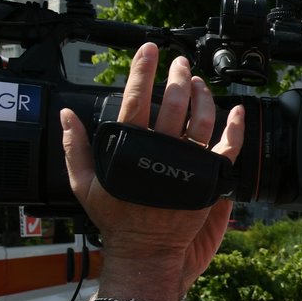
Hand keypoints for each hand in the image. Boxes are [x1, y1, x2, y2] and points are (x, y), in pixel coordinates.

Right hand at [61, 43, 244, 272]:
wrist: (146, 250)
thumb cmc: (116, 218)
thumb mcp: (84, 184)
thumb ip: (75, 147)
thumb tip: (66, 115)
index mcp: (131, 147)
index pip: (136, 98)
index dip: (143, 71)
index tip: (149, 50)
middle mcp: (162, 151)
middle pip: (173, 103)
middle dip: (177, 76)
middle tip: (178, 61)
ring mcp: (189, 164)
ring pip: (202, 119)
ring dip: (202, 95)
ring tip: (198, 81)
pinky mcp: (210, 179)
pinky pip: (228, 147)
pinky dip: (235, 126)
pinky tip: (235, 109)